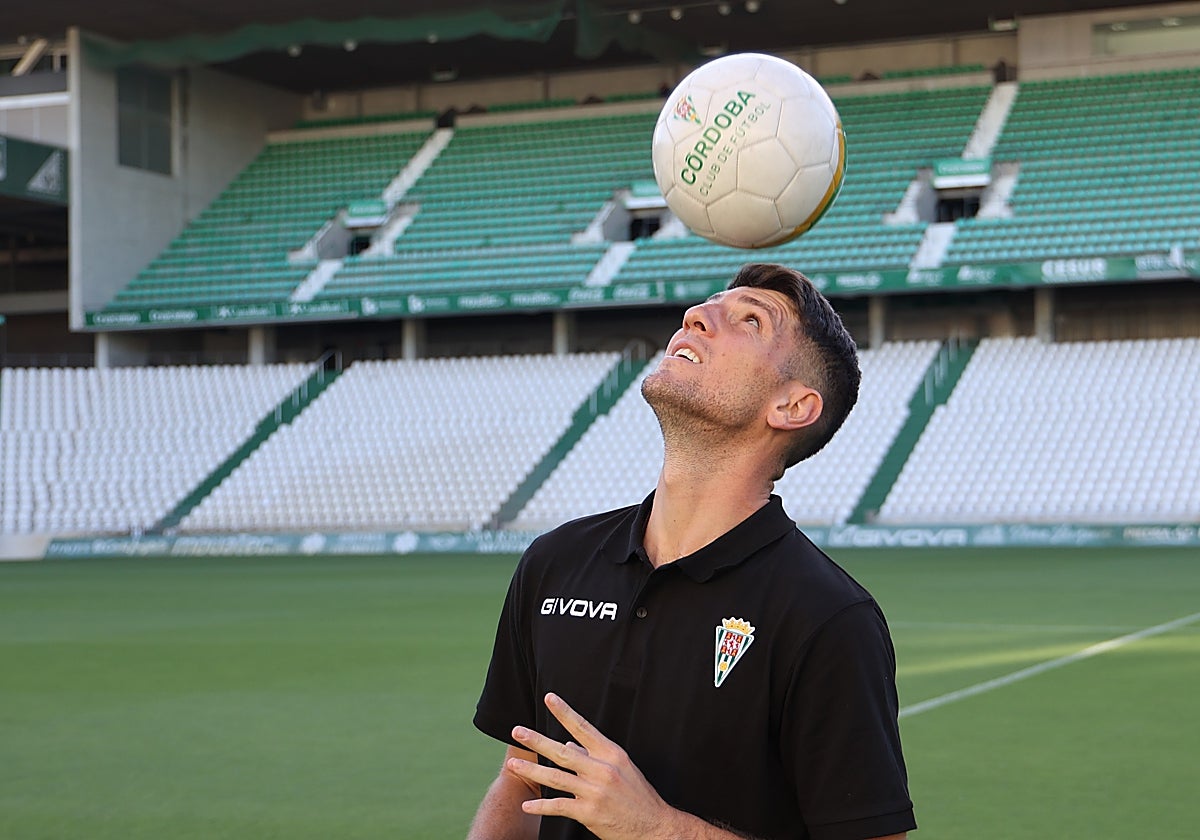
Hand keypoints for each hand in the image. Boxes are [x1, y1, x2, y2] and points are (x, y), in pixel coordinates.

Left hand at [506, 692, 677, 839]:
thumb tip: (568, 743)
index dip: (565, 712)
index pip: (584, 728)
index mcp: (612, 754)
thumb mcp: (622, 768)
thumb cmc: (638, 796)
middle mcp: (602, 769)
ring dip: (532, 770)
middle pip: (563, 751)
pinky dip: (541, 806)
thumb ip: (594, 755)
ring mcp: (595, 791)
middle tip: (517, 730)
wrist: (654, 827)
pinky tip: (527, 805)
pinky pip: (559, 806)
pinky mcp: (589, 813)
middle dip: (538, 740)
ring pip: (556, 777)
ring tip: (513, 764)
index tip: (550, 698)